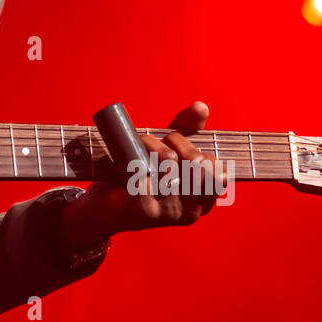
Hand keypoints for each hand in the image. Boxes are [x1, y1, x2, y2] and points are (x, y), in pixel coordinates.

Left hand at [60, 101, 225, 244]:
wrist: (102, 207)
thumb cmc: (140, 175)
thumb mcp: (168, 151)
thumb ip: (188, 130)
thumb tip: (201, 107)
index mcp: (204, 200)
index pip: (218, 171)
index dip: (197, 150)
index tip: (176, 143)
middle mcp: (192, 211)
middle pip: (197, 164)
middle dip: (176, 142)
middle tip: (157, 141)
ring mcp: (171, 214)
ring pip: (169, 165)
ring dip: (151, 146)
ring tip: (140, 145)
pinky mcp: (146, 213)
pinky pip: (146, 179)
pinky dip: (135, 163)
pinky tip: (129, 165)